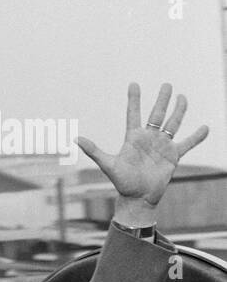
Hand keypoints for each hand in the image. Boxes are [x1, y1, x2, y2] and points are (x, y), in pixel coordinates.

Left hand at [76, 83, 208, 226]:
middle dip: (162, 100)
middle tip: (167, 85)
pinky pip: (188, 143)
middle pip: (157, 114)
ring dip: (179, 111)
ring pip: (173, 124)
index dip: (134, 99)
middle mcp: (148, 139)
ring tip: (183, 97)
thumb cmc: (122, 182)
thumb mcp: (108, 165)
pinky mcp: (174, 156)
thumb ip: (94, 151)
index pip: (133, 114)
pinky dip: (197, 137)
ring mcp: (162, 146)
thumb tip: (75, 139)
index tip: (134, 84)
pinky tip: (205, 128)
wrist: (138, 198)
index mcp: (133, 138)